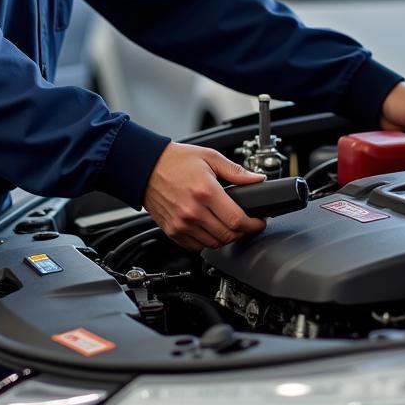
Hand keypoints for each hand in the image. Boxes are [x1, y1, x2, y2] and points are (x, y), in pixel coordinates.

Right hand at [143, 142, 267, 250]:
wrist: (146, 167)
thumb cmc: (176, 161)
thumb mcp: (209, 157)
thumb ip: (236, 171)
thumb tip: (258, 179)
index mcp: (205, 192)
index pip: (237, 220)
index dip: (254, 224)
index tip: (259, 221)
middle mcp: (193, 211)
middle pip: (228, 236)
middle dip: (243, 232)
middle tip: (246, 223)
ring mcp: (182, 224)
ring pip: (214, 244)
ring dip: (226, 237)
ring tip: (228, 224)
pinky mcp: (173, 231)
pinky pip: (197, 246)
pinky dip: (207, 241)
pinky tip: (209, 227)